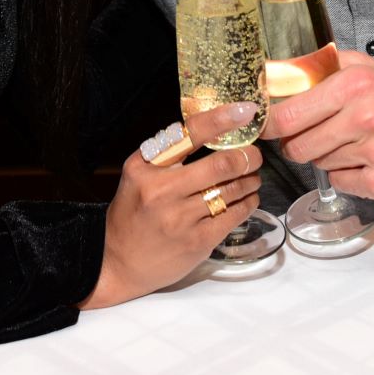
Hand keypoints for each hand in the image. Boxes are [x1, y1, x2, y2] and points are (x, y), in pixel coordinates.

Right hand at [81, 104, 264, 308]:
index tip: (245, 111)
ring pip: (232, 190)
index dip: (221, 119)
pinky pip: (235, 215)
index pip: (189, 134)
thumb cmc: (132, 214)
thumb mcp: (137, 176)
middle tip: (254, 155)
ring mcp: (181, 219)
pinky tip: (248, 198)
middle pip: (220, 164)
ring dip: (250, 179)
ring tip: (252, 176)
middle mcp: (162, 190)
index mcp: (145, 167)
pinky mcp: (198, 241)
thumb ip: (166, 154)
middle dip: (247, 156)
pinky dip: (248, 203)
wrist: (119, 264)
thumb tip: (210, 129)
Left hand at [263, 51, 373, 203]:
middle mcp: (365, 117)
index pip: (288, 113)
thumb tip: (279, 73)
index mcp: (356, 84)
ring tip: (350, 142)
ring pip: (318, 163)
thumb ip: (325, 67)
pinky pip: (339, 182)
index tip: (266, 124)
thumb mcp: (371, 69)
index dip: (270, 122)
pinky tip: (365, 161)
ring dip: (326, 156)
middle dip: (297, 142)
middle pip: (297, 144)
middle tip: (310, 134)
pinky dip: (346, 174)